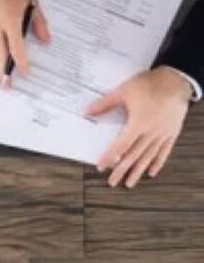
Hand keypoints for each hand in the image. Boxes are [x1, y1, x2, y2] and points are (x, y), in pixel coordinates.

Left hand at [88, 67, 192, 187]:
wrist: (176, 79)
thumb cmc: (150, 84)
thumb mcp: (124, 91)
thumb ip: (105, 103)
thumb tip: (87, 111)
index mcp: (139, 123)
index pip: (121, 145)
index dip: (110, 156)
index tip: (101, 166)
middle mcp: (151, 131)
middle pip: (134, 155)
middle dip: (122, 170)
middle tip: (112, 182)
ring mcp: (163, 133)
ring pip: (149, 156)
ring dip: (138, 170)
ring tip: (130, 183)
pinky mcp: (172, 132)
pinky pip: (164, 151)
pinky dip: (157, 162)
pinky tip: (151, 172)